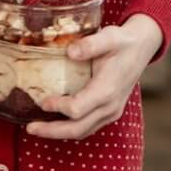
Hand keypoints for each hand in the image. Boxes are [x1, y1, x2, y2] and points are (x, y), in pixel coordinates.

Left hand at [26, 14, 163, 140]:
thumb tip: (70, 51)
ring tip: (37, 129)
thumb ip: (90, 44)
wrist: (141, 49)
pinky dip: (70, 128)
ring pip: (83, 131)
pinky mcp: (109, 112)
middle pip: (78, 129)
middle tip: (30, 128)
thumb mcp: (109, 37)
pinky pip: (88, 127)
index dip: (58, 107)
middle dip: (52, 131)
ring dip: (59, 133)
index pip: (78, 109)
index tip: (41, 100)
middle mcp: (110, 107)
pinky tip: (54, 123)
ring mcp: (111, 112)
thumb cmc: (122, 42)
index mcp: (107, 90)